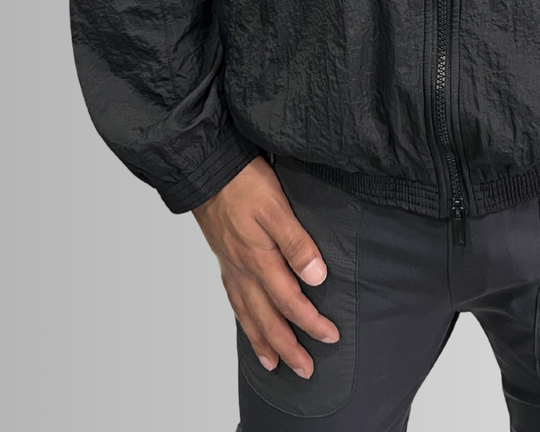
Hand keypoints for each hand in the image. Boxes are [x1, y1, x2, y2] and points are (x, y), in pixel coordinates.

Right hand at [192, 157, 339, 378]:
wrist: (208, 170)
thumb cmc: (245, 183)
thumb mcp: (276, 207)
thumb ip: (297, 243)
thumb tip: (317, 277)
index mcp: (260, 260)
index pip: (291, 302)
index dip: (311, 323)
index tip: (330, 337)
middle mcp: (244, 271)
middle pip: (268, 319)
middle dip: (289, 347)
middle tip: (305, 370)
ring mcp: (232, 267)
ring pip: (249, 315)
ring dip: (263, 341)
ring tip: (274, 362)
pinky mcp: (225, 260)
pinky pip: (235, 301)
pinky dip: (243, 320)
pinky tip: (248, 324)